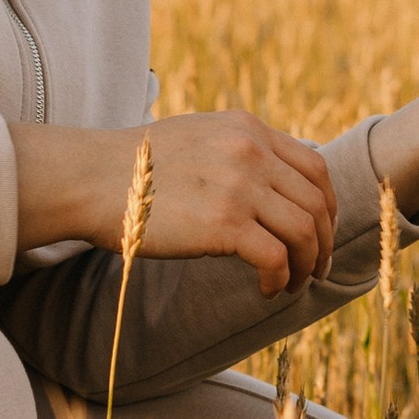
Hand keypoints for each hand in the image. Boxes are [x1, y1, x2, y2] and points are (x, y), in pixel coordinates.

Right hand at [13, 113, 338, 298]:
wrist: (91, 178)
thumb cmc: (135, 167)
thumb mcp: (197, 137)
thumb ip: (237, 151)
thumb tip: (269, 181)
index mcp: (248, 129)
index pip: (315, 168)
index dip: (327, 207)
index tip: (319, 235)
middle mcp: (251, 151)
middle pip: (316, 203)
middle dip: (323, 243)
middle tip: (314, 270)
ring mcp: (240, 186)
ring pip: (305, 233)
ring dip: (305, 266)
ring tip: (292, 285)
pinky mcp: (223, 223)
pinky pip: (276, 258)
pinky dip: (280, 279)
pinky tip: (266, 290)